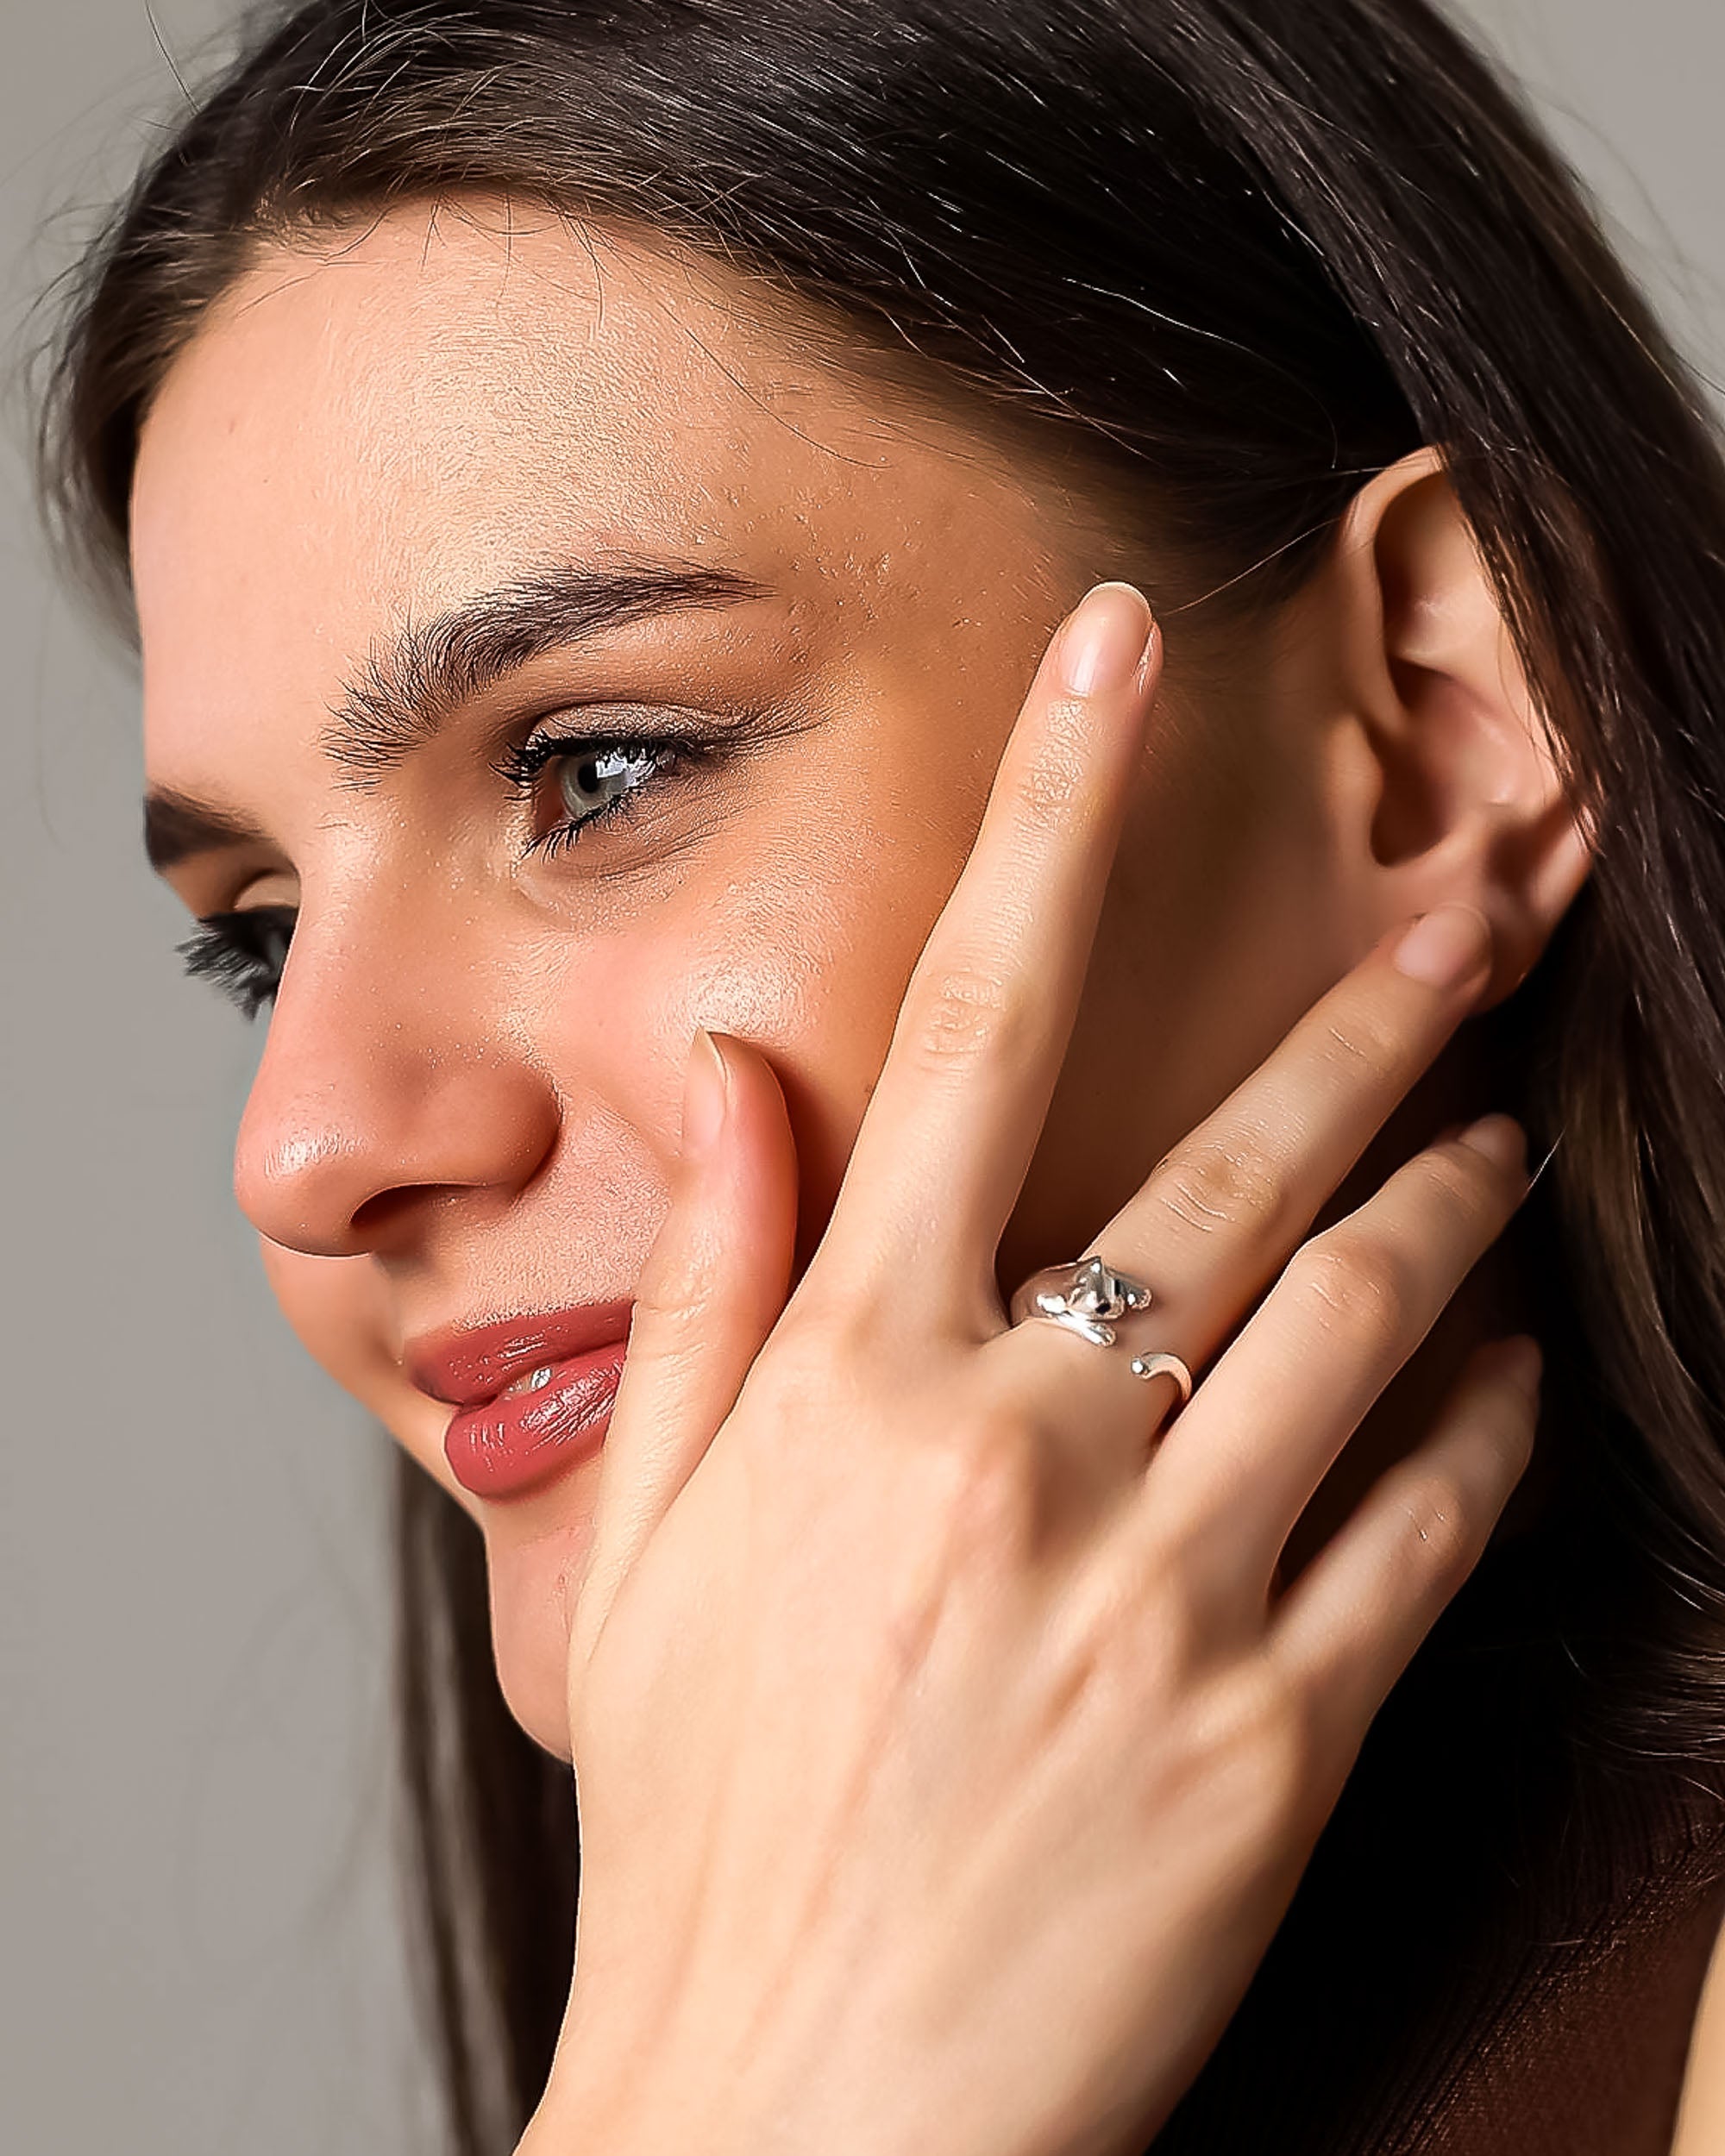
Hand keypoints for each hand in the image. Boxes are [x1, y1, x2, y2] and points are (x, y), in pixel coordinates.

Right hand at [525, 584, 1537, 2155]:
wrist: (793, 2118)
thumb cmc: (709, 1820)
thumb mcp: (659, 1544)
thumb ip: (713, 1286)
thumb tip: (743, 1077)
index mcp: (856, 1379)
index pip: (969, 1026)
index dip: (1053, 811)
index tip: (1119, 650)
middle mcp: (1021, 1449)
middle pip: (1242, 1153)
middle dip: (1380, 994)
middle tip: (1480, 883)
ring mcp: (1166, 1589)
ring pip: (1375, 1315)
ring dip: (1457, 1198)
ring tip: (1498, 1129)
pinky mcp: (1280, 1734)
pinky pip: (1433, 1522)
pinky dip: (1485, 1421)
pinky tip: (1502, 1370)